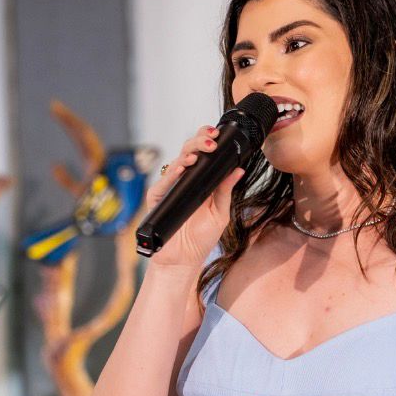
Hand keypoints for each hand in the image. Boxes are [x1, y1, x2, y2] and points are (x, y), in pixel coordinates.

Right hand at [145, 125, 243, 269]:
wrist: (183, 260)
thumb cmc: (201, 238)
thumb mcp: (220, 214)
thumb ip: (226, 191)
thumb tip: (238, 170)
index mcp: (200, 182)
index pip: (203, 153)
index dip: (207, 141)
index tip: (217, 135)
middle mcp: (184, 181)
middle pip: (188, 151)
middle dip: (199, 142)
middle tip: (211, 142)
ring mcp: (169, 188)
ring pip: (176, 162)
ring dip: (187, 155)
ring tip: (198, 155)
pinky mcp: (157, 199)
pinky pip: (163, 182)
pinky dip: (172, 175)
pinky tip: (182, 169)